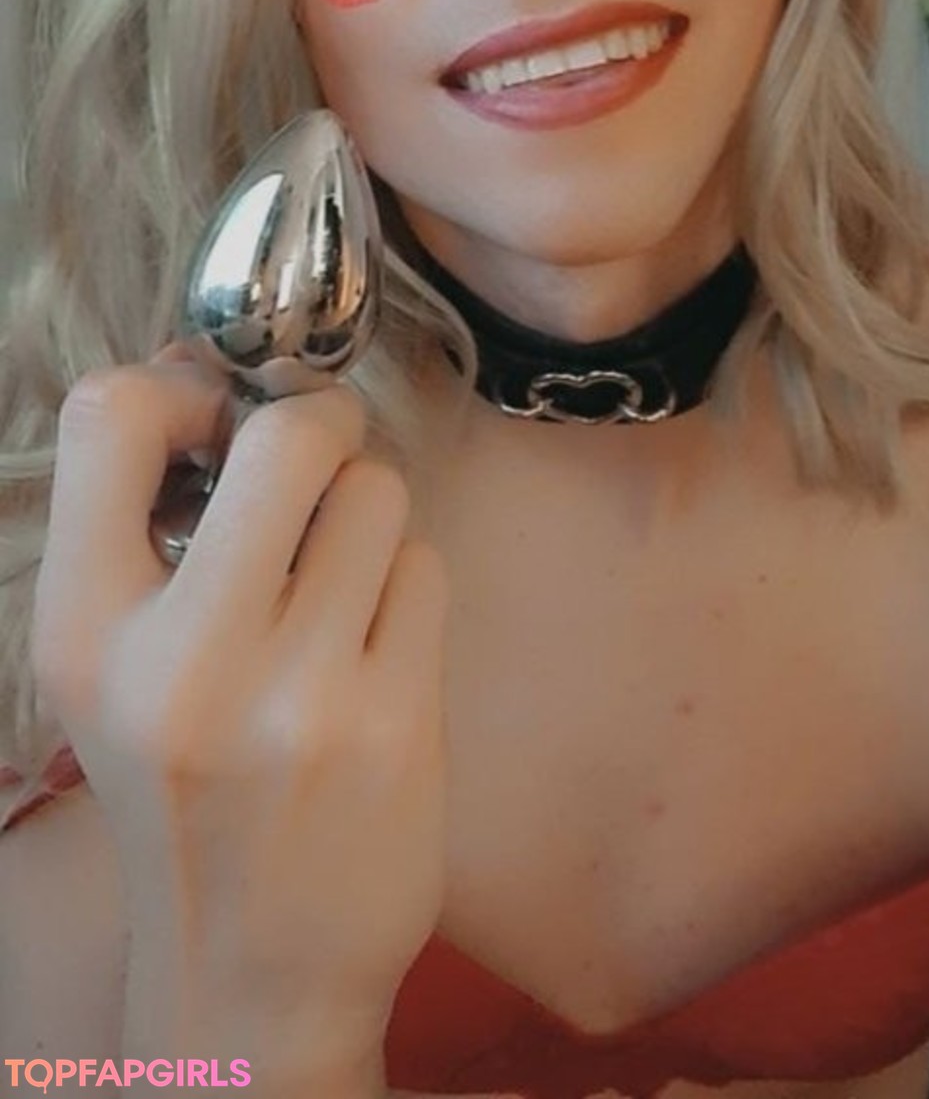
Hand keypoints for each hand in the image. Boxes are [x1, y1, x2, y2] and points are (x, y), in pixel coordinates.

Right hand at [31, 347, 449, 1077]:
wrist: (251, 967)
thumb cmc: (184, 786)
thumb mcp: (110, 667)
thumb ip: (141, 528)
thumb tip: (215, 378)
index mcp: (86, 632)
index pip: (108, 415)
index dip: (180, 385)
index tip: (213, 422)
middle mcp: (184, 659)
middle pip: (288, 434)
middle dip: (316, 427)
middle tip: (313, 466)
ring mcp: (300, 694)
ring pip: (377, 493)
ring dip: (366, 515)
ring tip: (338, 580)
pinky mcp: (395, 724)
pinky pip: (425, 566)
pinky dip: (405, 586)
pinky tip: (373, 647)